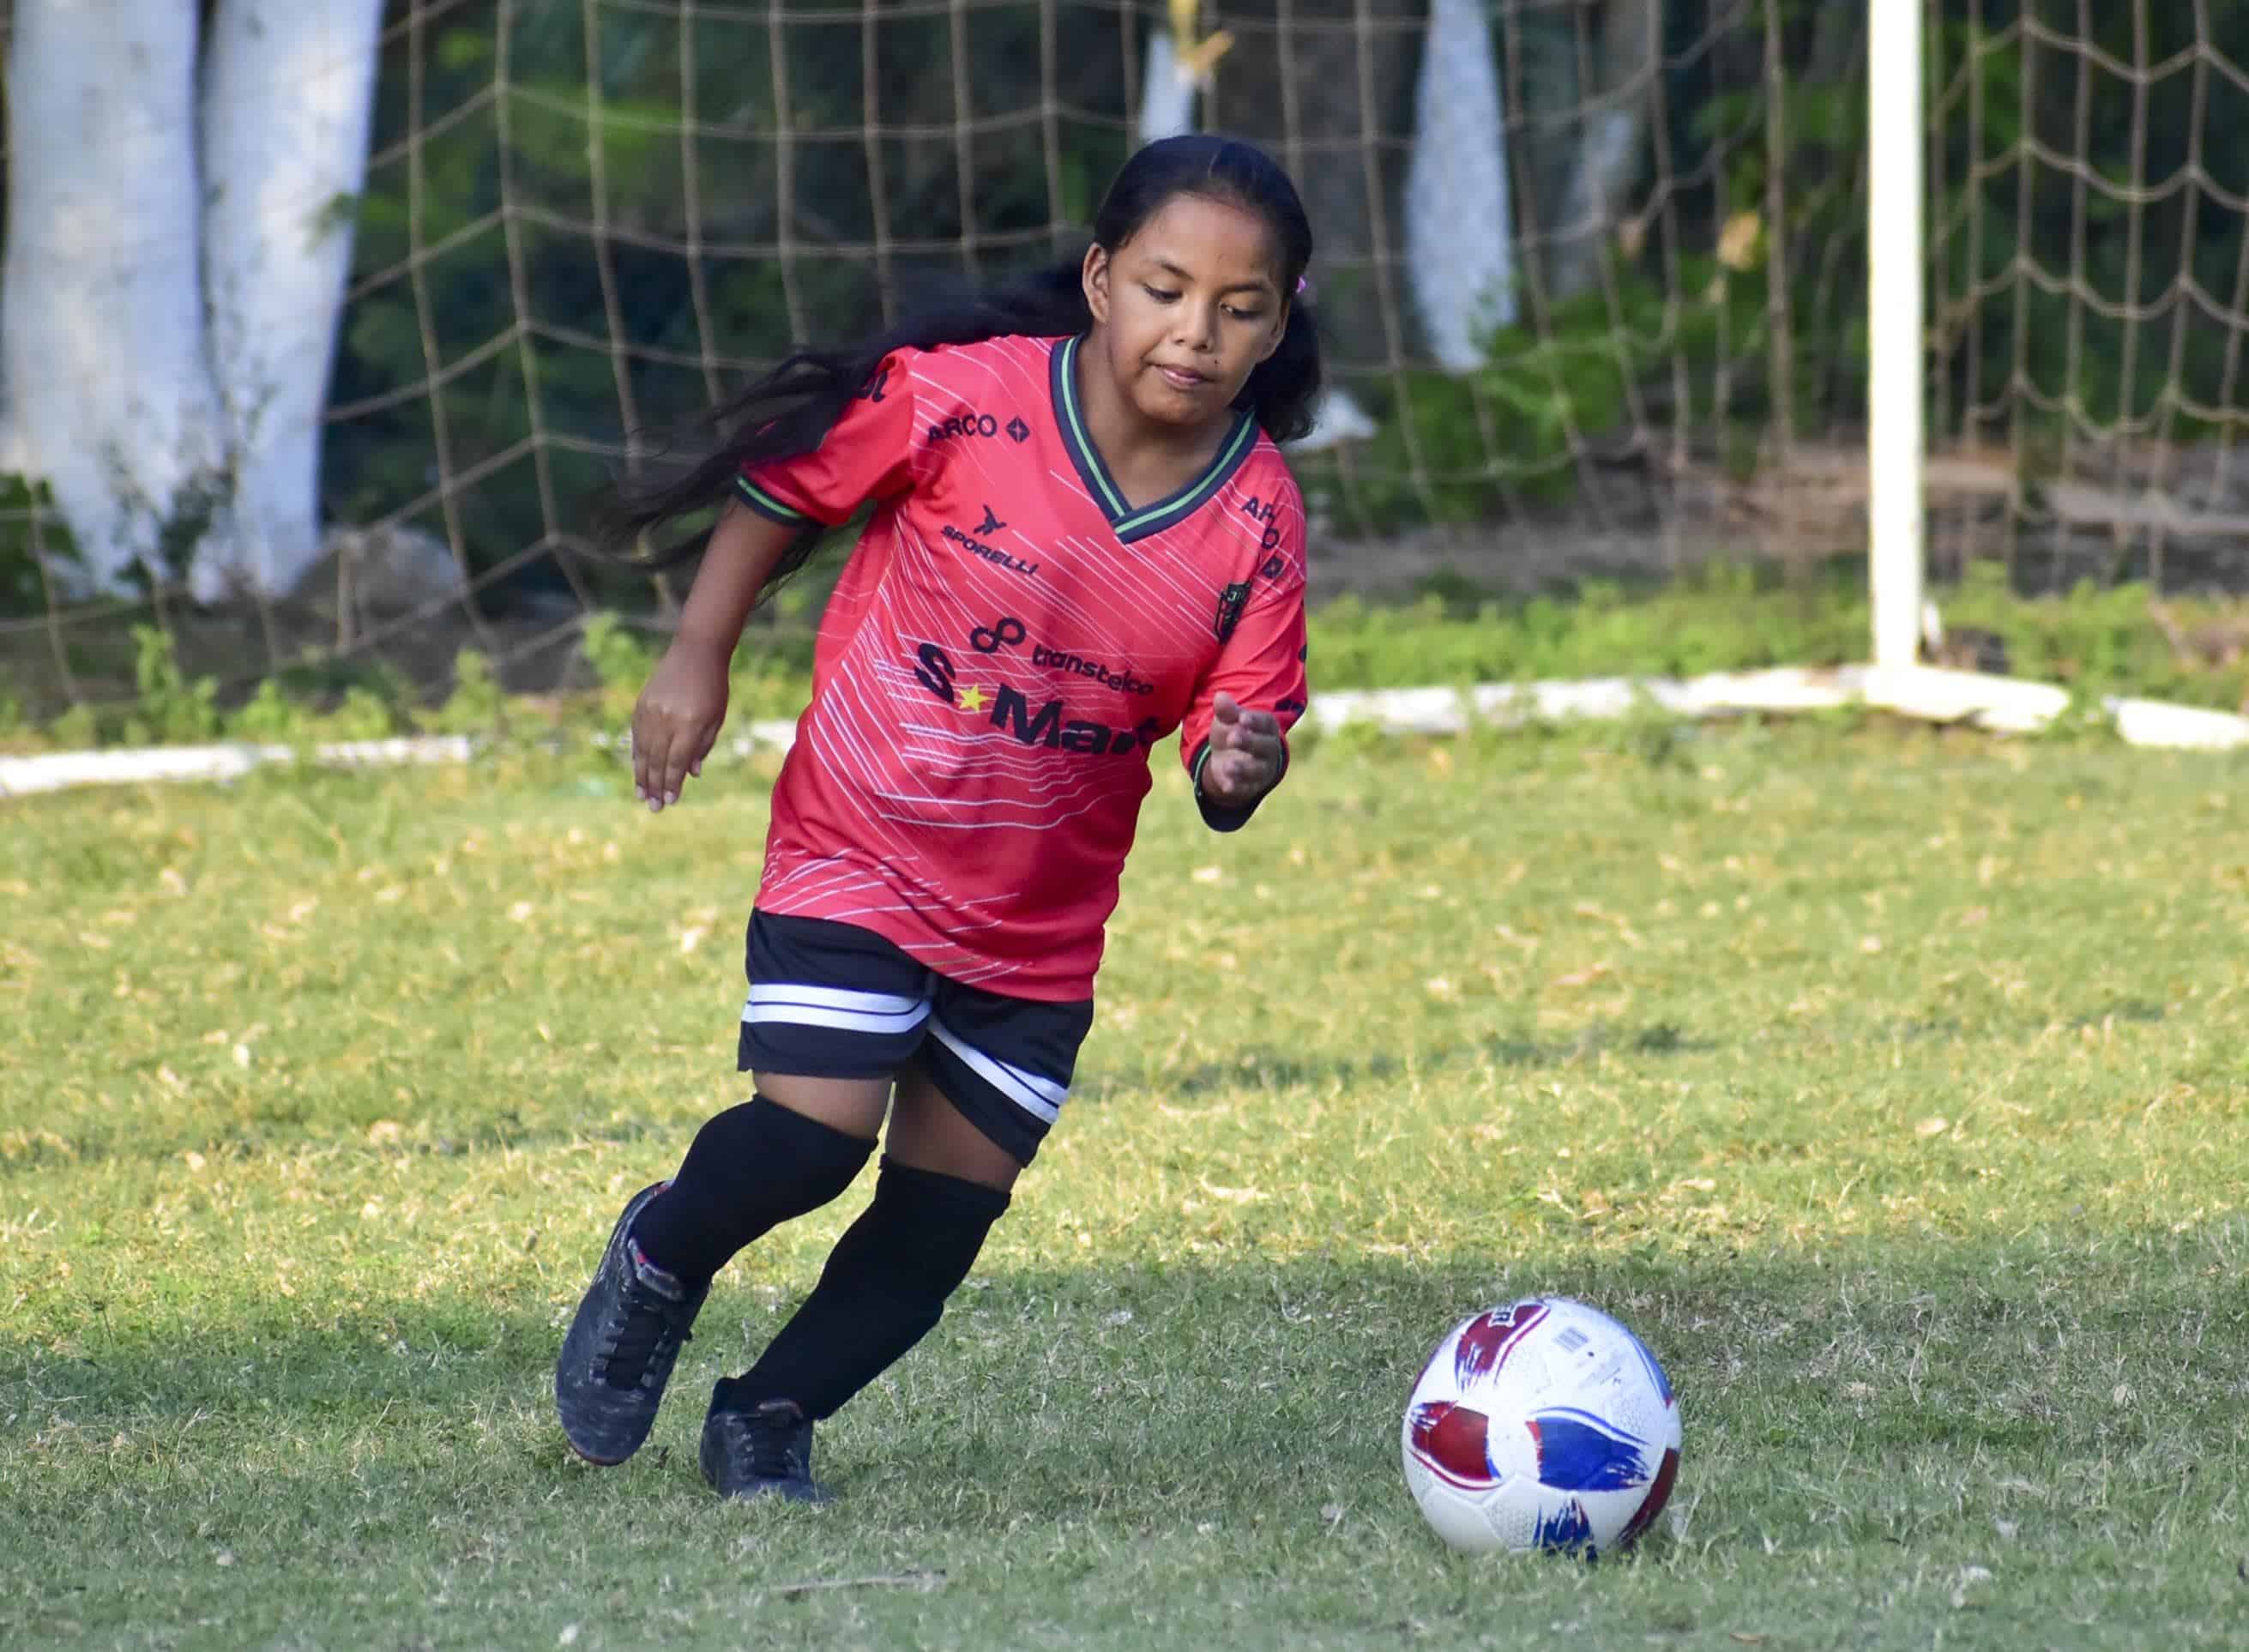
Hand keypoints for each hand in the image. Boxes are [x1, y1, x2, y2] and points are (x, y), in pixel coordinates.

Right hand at [631, 639, 730, 811]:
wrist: (695, 652)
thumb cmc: (713, 687)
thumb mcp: (717, 718)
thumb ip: (703, 747)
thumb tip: (691, 774)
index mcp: (690, 724)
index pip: (676, 762)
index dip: (672, 784)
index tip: (671, 801)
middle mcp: (666, 719)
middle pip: (657, 761)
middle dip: (655, 787)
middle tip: (654, 808)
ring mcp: (651, 712)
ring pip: (643, 751)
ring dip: (642, 776)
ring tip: (642, 796)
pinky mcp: (641, 705)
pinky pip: (636, 736)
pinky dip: (637, 756)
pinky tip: (638, 771)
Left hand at [1199, 692, 1283, 806]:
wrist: (1228, 759)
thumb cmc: (1232, 733)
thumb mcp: (1227, 721)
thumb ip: (1226, 711)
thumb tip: (1219, 696)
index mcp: (1266, 728)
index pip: (1265, 723)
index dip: (1255, 721)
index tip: (1242, 718)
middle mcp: (1269, 749)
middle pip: (1264, 746)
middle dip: (1249, 742)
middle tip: (1232, 738)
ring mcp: (1262, 769)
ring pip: (1257, 770)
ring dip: (1243, 768)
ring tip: (1228, 765)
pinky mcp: (1251, 786)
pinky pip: (1246, 788)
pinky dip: (1237, 787)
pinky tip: (1226, 785)